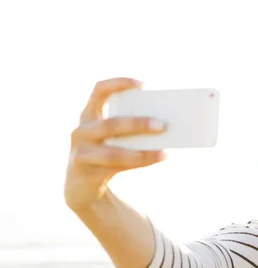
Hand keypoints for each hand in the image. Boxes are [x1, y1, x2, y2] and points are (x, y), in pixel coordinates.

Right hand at [64, 78, 166, 211]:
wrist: (82, 183)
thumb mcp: (114, 135)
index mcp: (89, 113)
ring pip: (113, 153)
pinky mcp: (86, 174)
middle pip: (111, 125)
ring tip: (164, 152)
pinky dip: (140, 163)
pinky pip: (116, 169)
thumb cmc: (107, 150)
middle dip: (138, 124)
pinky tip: (159, 159)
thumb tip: (167, 124)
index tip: (144, 86)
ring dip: (141, 153)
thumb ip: (132, 127)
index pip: (99, 90)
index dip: (119, 84)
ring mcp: (80, 154)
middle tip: (163, 126)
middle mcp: (81, 131)